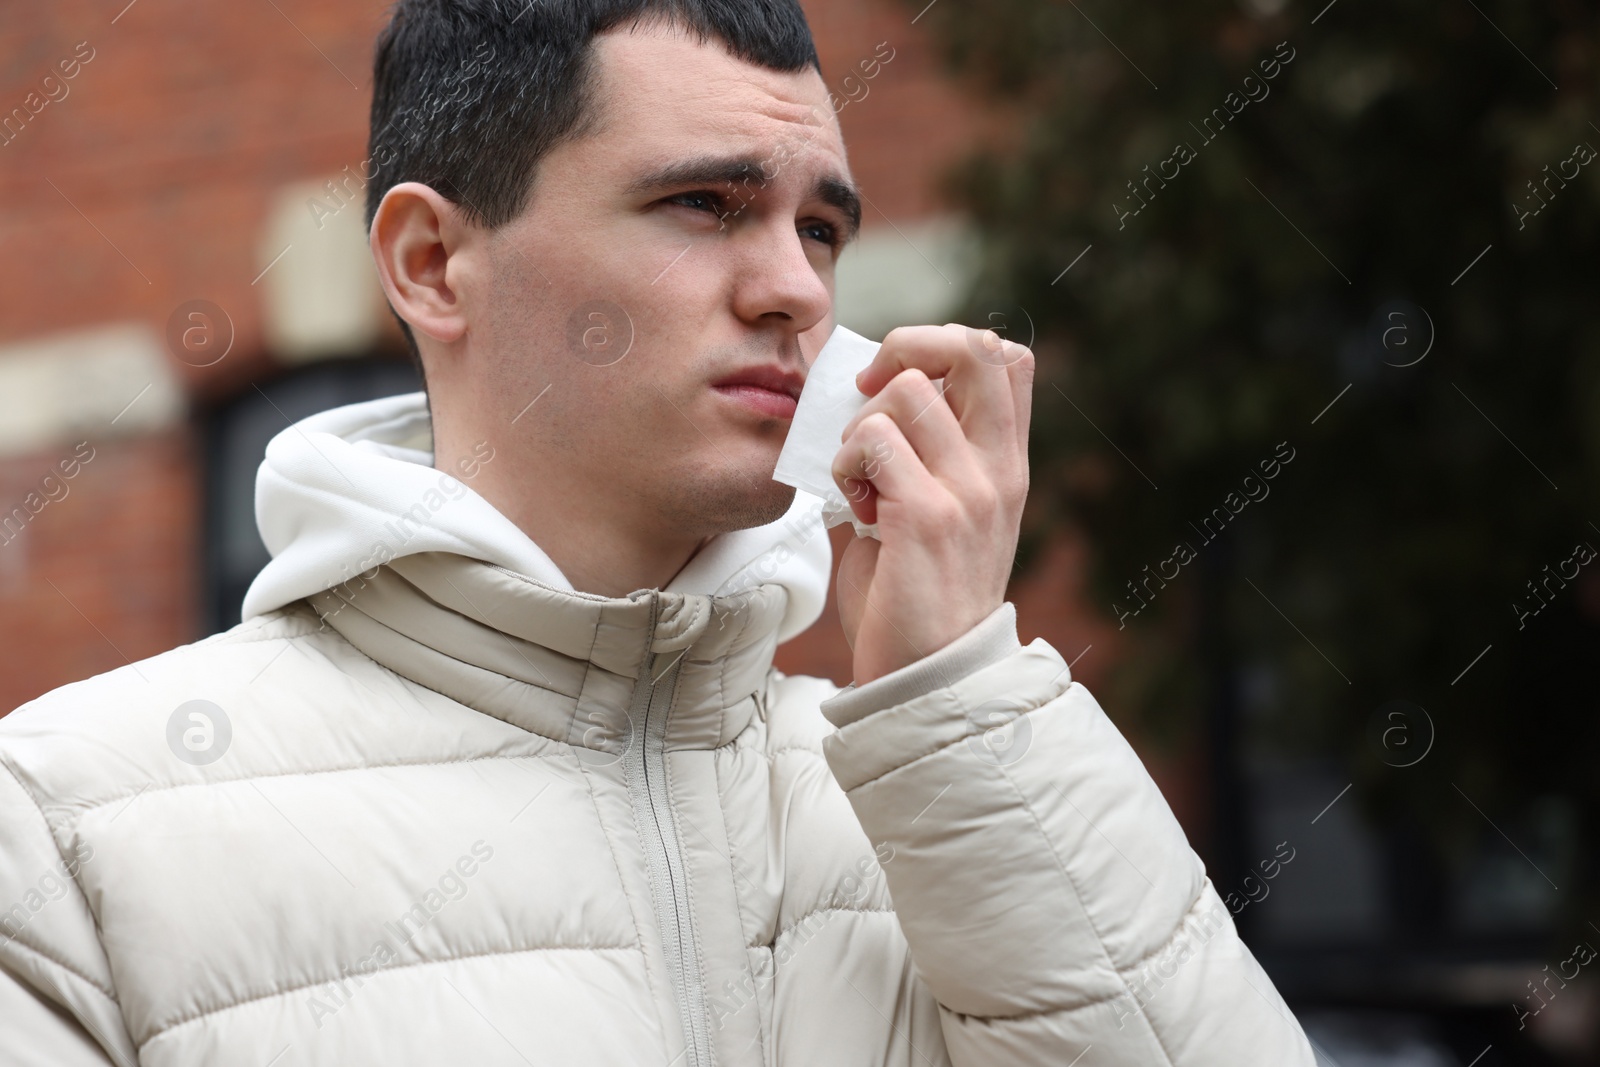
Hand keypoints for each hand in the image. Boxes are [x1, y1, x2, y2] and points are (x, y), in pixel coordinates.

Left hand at [830, 323, 1032, 684]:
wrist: (926, 677)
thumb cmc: (917, 596)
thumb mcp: (939, 514)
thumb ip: (922, 457)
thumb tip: (868, 402)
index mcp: (1006, 466)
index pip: (1008, 358)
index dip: (949, 347)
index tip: (904, 381)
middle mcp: (998, 471)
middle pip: (974, 348)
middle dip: (908, 345)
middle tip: (869, 391)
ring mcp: (969, 492)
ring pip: (908, 389)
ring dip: (862, 420)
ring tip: (856, 471)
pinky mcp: (927, 517)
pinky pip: (873, 440)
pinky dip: (845, 458)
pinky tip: (849, 499)